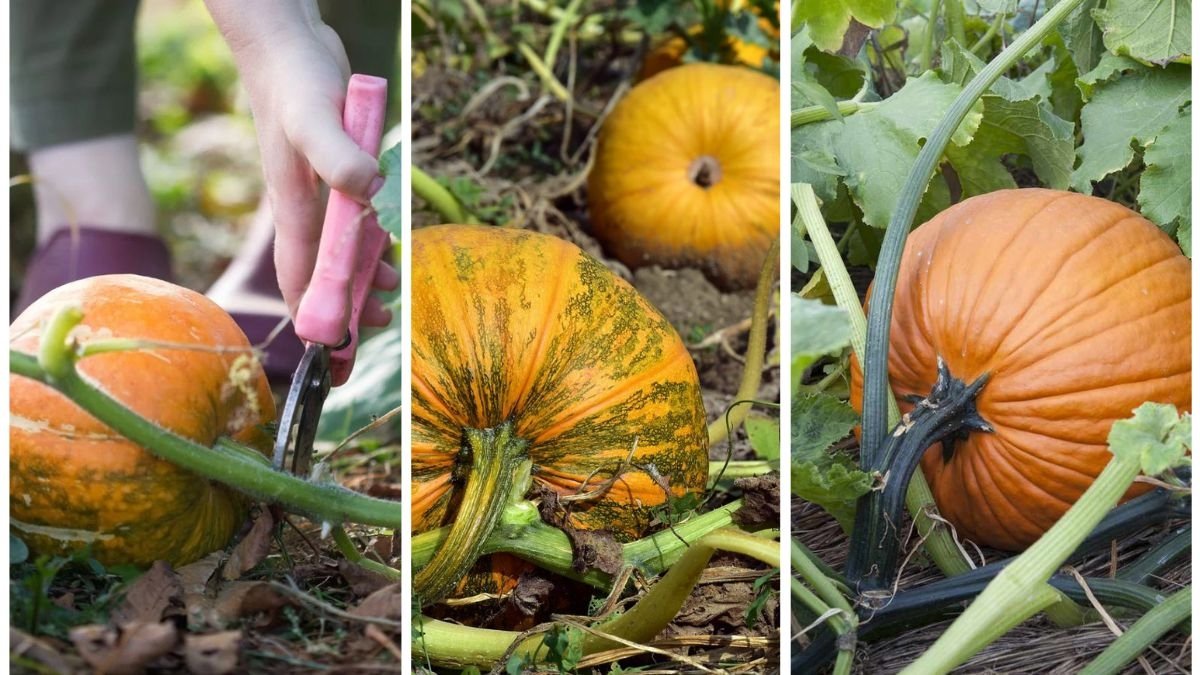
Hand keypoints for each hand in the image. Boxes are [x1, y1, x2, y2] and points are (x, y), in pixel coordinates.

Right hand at [204, 0, 395, 326]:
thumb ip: (340, 159)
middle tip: (381, 323)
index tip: (335, 353)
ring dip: (363, 274)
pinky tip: (387, 243)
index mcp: (295, 207)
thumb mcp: (316, 119)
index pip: (301, 278)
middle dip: (347, 304)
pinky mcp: (335, 171)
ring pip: (340, 248)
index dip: (317, 319)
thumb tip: (369, 195)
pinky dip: (368, 239)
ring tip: (391, 292)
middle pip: (323, 273)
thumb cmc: (294, 80)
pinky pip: (351, 220)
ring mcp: (318, 190)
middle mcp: (304, 206)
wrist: (287, 41)